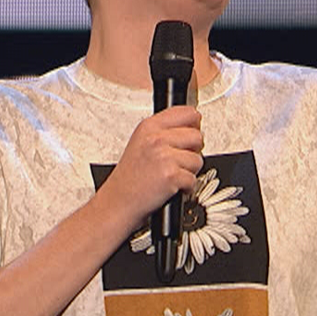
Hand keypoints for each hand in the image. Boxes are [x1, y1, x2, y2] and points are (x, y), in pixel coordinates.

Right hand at [100, 105, 203, 228]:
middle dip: (192, 151)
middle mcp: (156, 138)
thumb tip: (193, 128)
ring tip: (171, 175)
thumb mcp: (141, 143)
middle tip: (177, 162)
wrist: (118, 202)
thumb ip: (164, 132)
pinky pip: (193, 179)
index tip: (189, 136)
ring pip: (198, 159)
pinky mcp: (171, 175)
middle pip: (197, 136)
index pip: (187, 113)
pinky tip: (171, 187)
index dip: (193, 126)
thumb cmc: (129, 178)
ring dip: (189, 171)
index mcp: (149, 126)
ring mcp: (164, 156)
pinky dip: (186, 188)